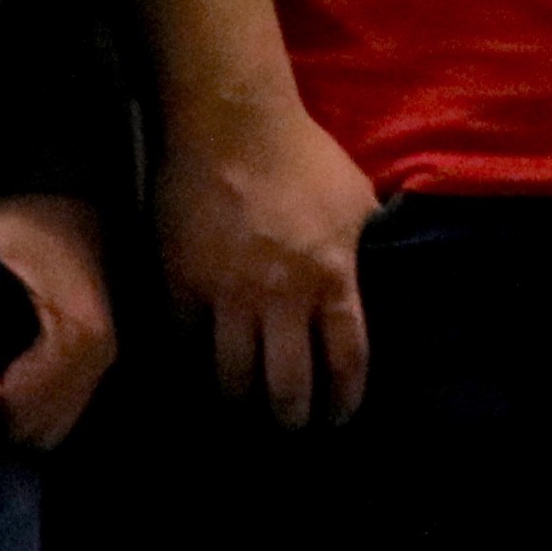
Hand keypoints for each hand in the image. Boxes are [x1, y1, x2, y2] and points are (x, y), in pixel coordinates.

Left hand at [0, 192, 118, 448]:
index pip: (17, 403)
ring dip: (3, 421)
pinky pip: (55, 415)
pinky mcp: (92, 366)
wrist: (77, 200)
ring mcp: (99, 367)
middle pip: (32, 428)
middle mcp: (96, 362)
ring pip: (46, 430)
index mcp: (78, 335)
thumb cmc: (33, 220)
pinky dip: (21, 414)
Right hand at [158, 95, 376, 427]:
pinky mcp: (180, 284)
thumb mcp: (356, 200)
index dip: (343, 399)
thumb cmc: (303, 156)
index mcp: (332, 278)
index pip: (345, 361)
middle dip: (289, 416)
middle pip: (285, 385)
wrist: (231, 126)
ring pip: (230, 375)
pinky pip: (184, 341)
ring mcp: (226, 294)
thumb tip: (371, 270)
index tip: (339, 416)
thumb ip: (361, 245)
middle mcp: (281, 296)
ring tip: (243, 405)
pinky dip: (191, 360)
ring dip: (240, 398)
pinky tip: (197, 368)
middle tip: (289, 424)